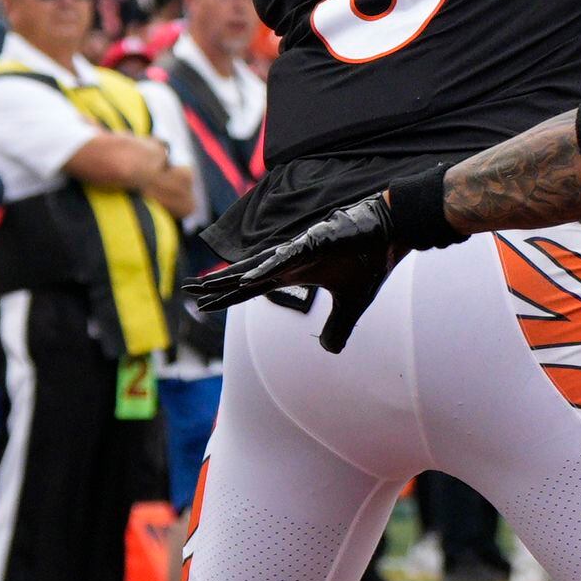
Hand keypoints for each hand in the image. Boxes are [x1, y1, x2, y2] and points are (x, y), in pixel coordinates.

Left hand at [183, 186, 413, 351]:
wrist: (392, 231)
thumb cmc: (369, 260)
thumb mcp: (352, 306)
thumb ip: (338, 328)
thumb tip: (327, 349)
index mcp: (294, 272)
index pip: (252, 287)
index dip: (227, 296)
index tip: (203, 304)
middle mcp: (290, 260)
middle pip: (245, 275)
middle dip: (216, 285)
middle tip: (187, 292)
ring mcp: (301, 249)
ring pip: (257, 265)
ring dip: (230, 278)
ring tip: (205, 287)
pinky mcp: (315, 241)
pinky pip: (285, 258)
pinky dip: (265, 269)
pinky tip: (246, 279)